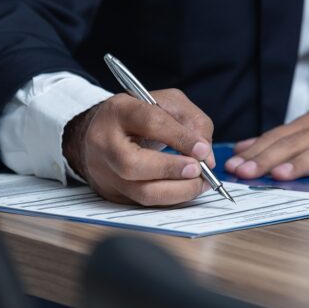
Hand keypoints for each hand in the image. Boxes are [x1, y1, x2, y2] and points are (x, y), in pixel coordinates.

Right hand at [63, 89, 215, 205]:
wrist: (102, 132)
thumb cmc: (139, 116)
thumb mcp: (167, 103)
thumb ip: (192, 122)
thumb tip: (206, 157)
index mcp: (119, 112)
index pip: (149, 123)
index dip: (180, 138)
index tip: (203, 150)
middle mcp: (104, 143)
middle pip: (133, 164)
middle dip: (172, 170)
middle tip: (198, 170)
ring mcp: (105, 172)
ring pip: (140, 192)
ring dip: (177, 191)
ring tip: (199, 183)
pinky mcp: (112, 193)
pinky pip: (145, 203)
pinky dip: (171, 199)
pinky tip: (185, 189)